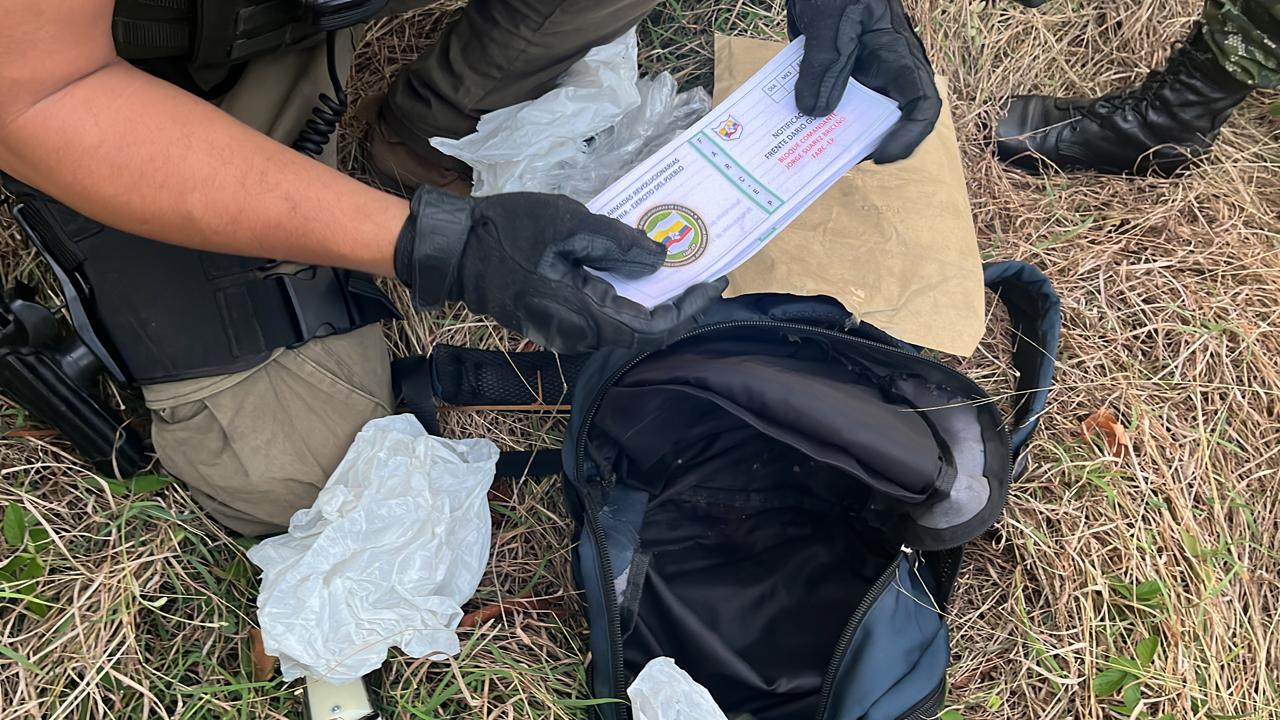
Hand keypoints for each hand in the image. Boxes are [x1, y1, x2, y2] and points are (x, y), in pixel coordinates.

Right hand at [394, 187, 726, 353]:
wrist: (452, 247)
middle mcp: (575, 332)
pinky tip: (636, 265)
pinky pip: (599, 312)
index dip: (687, 310)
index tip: (713, 282)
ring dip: (650, 297)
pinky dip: (624, 292)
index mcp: (582, 315)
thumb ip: (618, 243)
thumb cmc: (506, 231)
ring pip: (620, 321)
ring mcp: (562, 329)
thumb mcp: (569, 222)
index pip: (651, 329)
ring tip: (679, 264)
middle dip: (676, 302)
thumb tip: (661, 260)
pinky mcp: (553, 318)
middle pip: (640, 329)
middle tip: (704, 269)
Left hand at [788, 0, 941, 162]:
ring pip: (850, 119)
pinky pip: (823, 104)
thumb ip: (823, 65)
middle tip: (828, 160)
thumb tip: (813, 113)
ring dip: (828, 136)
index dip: (907, 136)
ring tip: (803, 150)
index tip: (877, 155)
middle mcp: (881, 73)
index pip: (922, 105)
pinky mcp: (830, 77)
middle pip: (884, 122)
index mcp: (898, 57)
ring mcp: (855, 77)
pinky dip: (807, 117)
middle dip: (859, 144)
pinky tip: (786, 126)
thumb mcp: (831, 22)